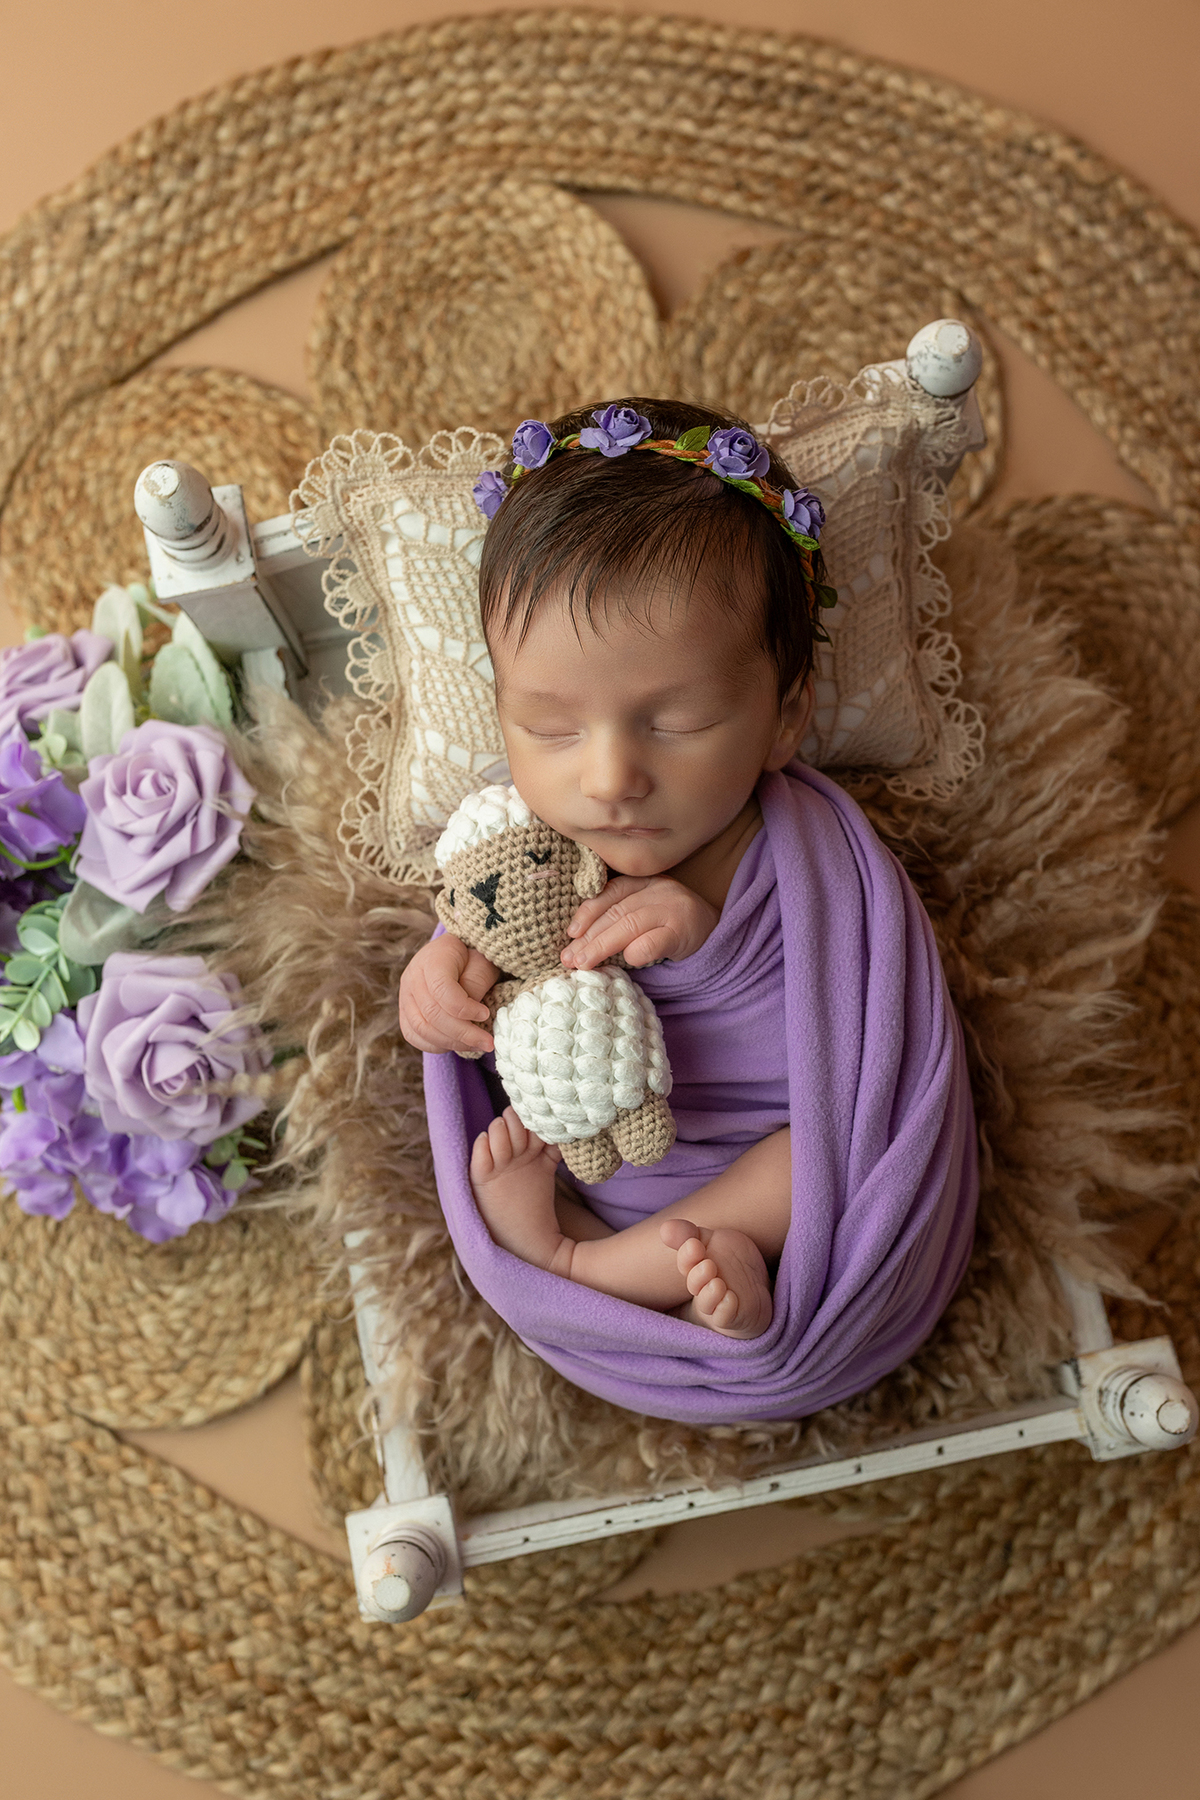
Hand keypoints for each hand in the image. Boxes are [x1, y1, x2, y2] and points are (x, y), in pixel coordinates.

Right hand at [398, 933, 499, 1053]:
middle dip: (463, 1033)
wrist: (457, 957)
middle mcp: (412, 976)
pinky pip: (413, 1036)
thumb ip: (476, 983)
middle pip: (432, 1013)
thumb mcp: (483, 962)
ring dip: (452, 1042)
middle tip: (488, 1042)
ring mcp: (405, 996)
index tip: (486, 1014)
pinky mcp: (405, 1012)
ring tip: (477, 1045)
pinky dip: (436, 1045)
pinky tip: (458, 1045)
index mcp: (432, 958)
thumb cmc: (474, 958)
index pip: (441, 989)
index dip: (464, 1008)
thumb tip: (470, 1016)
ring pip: (421, 1028)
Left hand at [560, 875, 718, 969]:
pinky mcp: (684, 931)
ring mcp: (673, 909)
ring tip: (583, 964)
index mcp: (647, 882)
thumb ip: (620, 916)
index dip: (588, 912)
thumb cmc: (674, 928)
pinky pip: (653, 942)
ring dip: (601, 946)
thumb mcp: (648, 912)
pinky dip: (635, 952)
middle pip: (616, 912)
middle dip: (588, 937)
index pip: (611, 892)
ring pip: (629, 925)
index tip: (570, 933)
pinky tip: (625, 963)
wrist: (720, 937)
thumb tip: (577, 940)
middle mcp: (660, 890)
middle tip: (569, 958)